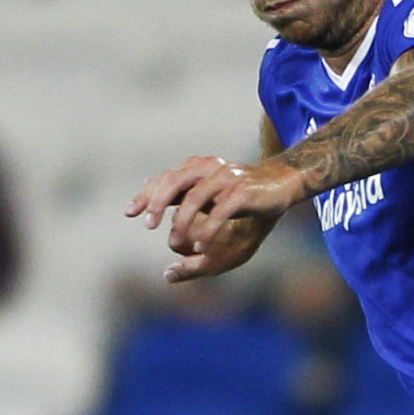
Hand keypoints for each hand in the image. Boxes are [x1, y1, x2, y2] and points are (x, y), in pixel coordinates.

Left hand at [126, 156, 302, 280]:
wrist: (284, 183)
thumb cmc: (244, 193)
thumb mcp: (211, 196)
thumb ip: (185, 201)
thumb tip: (156, 216)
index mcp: (198, 168)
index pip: (165, 179)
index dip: (146, 195)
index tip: (130, 213)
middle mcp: (209, 169)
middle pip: (174, 182)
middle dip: (156, 203)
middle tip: (148, 225)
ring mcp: (226, 178)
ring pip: (195, 198)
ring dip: (182, 222)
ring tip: (174, 242)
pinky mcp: (243, 192)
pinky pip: (220, 211)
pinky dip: (208, 229)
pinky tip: (201, 246)